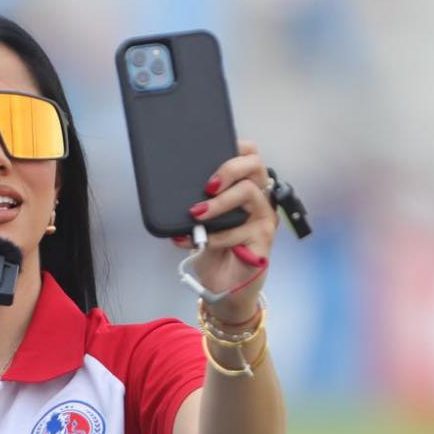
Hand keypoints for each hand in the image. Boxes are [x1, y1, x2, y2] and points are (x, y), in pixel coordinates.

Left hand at [170, 141, 276, 323]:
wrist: (223, 288)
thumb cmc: (214, 252)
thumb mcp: (200, 223)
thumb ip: (196, 204)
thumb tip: (170, 190)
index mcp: (246, 188)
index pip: (249, 154)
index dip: (235, 145)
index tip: (213, 151)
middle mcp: (259, 199)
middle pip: (255, 164)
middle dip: (228, 168)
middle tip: (207, 186)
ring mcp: (263, 218)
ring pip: (248, 192)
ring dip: (218, 203)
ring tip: (197, 215)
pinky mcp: (263, 240)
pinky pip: (240, 229)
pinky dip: (217, 236)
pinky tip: (201, 242)